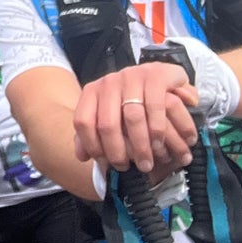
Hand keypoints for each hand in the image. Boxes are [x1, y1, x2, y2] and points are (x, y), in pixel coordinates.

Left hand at [73, 63, 199, 174]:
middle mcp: (109, 82)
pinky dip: (157, 129)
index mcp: (92, 91)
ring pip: (133, 118)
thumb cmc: (130, 101)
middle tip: (126, 168)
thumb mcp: (109, 114)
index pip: (83, 121)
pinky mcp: (155, 75)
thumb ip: (92, 134)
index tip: (104, 163)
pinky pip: (155, 106)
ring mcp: (131, 76)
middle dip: (117, 152)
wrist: (157, 74)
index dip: (92, 145)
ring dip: (140, 146)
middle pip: (107, 123)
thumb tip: (81, 156)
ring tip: (146, 164)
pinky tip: (160, 144)